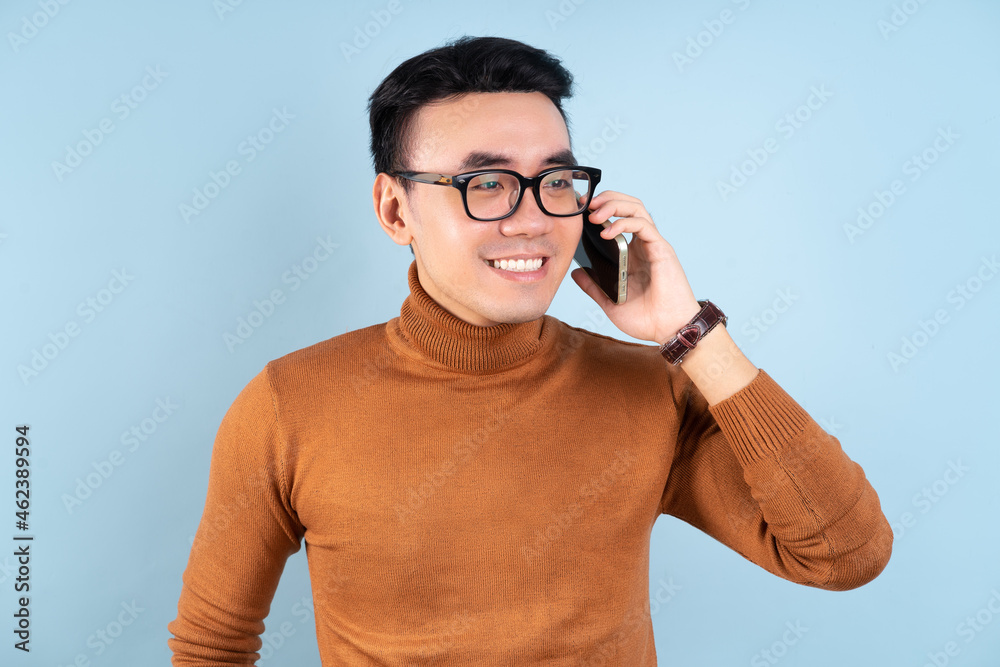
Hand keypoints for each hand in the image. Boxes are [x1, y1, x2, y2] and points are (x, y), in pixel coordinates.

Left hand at [570, 190, 702, 345]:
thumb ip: (594, 286)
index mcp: (632, 254)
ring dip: (614, 205)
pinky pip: (644, 225)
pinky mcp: (661, 249)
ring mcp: (653, 245)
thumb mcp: (610, 302)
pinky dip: (624, 223)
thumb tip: (576, 273)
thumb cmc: (647, 319)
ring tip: (595, 214)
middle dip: (607, 199)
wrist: (669, 331)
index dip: (602, 209)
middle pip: (629, 206)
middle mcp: (643, 245)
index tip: (581, 211)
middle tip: (586, 205)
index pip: (619, 218)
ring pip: (637, 209)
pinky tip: (607, 232)